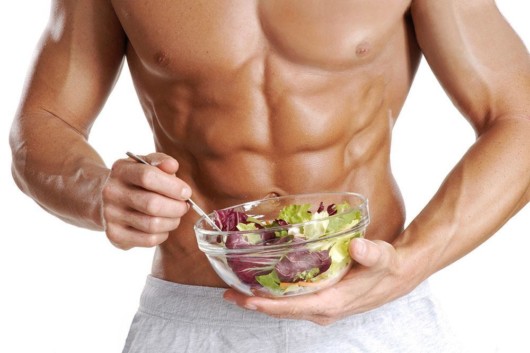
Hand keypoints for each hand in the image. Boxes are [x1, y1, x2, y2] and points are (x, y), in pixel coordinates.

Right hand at [102, 152, 191, 249]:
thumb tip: (172, 165)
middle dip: (177, 207)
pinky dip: (163, 234)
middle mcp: (111, 192)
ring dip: (172, 221)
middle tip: (184, 206)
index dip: (173, 186)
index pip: (148, 177)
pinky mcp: (115, 235)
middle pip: (152, 204)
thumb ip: (161, 161)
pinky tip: (162, 226)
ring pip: (152, 224)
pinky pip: (148, 240)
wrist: (106, 199)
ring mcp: (110, 215)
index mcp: (120, 170)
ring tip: (175, 216)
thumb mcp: (145, 164)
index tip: (186, 192)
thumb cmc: (136, 181)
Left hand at [224, 238, 410, 324]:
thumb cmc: (386, 267)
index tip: (248, 298)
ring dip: (261, 301)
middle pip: (283, 310)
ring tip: (236, 291)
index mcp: (334, 302)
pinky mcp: (320, 301)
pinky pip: (291, 303)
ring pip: (285, 308)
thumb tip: (359, 248)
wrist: (396, 276)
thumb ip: (371, 254)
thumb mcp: (382, 258)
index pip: (295, 307)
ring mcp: (321, 307)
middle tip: (229, 293)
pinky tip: (260, 286)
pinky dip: (273, 297)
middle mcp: (323, 309)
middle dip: (255, 303)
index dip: (269, 304)